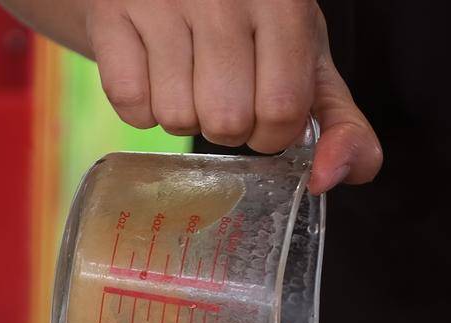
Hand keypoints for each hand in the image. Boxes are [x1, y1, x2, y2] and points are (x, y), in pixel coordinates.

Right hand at [83, 0, 381, 191]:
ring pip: (176, 115)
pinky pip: (130, 102)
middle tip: (224, 94)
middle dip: (227, 128)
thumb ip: (339, 124)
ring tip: (188, 80)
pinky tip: (154, 76)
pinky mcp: (111, 11)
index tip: (264, 113)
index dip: (273, 132)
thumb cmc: (249, 28)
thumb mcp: (304, 61)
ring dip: (183, 117)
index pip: (284, 107)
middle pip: (226, 119)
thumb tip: (329, 178)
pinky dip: (142, 109)